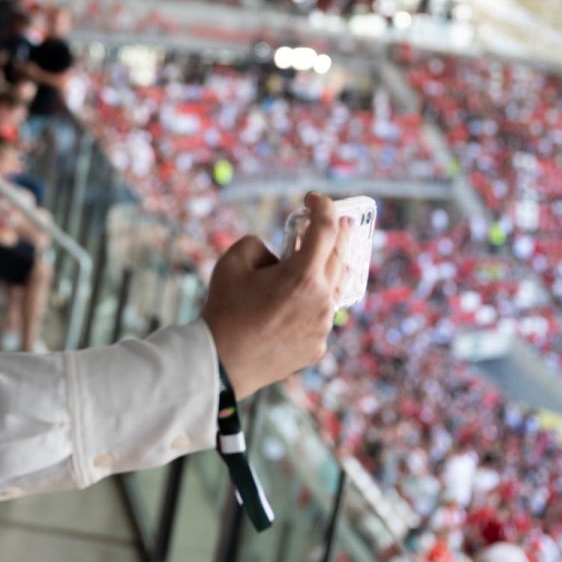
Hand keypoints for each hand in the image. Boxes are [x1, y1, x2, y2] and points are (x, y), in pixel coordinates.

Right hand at [201, 192, 345, 398]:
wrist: (222, 362)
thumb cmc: (225, 309)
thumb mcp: (232, 262)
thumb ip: (258, 245)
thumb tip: (275, 256)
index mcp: (303, 275)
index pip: (325, 229)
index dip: (322, 207)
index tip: (313, 198)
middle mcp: (322, 300)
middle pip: (339, 258)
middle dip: (337, 234)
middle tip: (337, 220)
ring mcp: (322, 326)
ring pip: (333, 290)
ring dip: (329, 271)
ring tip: (325, 259)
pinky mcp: (317, 346)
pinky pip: (319, 317)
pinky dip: (312, 305)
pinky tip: (297, 304)